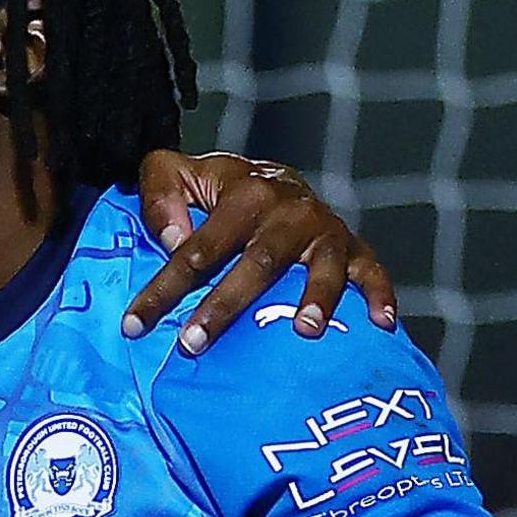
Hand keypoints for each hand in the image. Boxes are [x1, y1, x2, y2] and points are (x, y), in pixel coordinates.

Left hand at [121, 151, 395, 353]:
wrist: (275, 175)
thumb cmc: (216, 188)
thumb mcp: (177, 173)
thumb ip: (161, 195)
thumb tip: (173, 239)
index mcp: (242, 192)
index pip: (196, 246)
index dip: (163, 287)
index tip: (134, 325)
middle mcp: (287, 210)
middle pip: (255, 264)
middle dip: (223, 307)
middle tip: (192, 343)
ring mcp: (324, 229)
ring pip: (321, 268)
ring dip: (316, 300)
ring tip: (303, 332)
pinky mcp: (353, 246)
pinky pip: (372, 270)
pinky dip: (380, 294)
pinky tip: (381, 323)